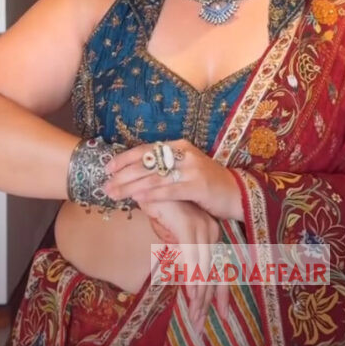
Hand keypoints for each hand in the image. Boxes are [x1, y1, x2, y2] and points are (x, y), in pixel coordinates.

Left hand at [104, 140, 243, 220]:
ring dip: (131, 187)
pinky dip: (152, 195)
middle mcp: (184, 154)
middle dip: (123, 175)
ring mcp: (192, 169)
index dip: (125, 158)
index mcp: (179, 146)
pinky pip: (170, 190)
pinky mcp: (198, 185)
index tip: (107, 167)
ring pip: (154, 177)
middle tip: (106, 185)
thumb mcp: (185, 169)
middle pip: (147, 163)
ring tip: (115, 194)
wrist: (238, 192)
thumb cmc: (207, 184)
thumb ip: (165, 169)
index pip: (146, 149)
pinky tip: (137, 199)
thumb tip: (135, 176)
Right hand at [139, 199, 229, 333]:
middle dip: (207, 301)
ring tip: (195, 317)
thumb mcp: (171, 237)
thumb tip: (187, 279)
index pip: (219, 268)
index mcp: (210, 233)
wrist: (148, 183)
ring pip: (203, 268)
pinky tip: (190, 295)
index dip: (221, 293)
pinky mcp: (188, 225)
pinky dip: (191, 277)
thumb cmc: (159, 209)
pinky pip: (191, 257)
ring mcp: (201, 227)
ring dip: (198, 295)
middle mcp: (210, 231)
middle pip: (213, 272)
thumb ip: (182, 255)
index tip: (222, 315)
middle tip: (199, 325)